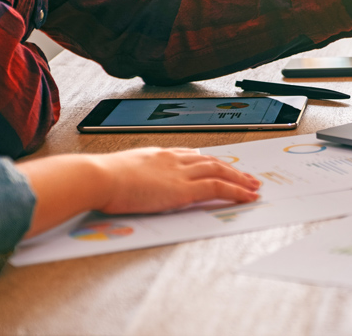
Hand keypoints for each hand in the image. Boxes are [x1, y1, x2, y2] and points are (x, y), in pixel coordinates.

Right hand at [19, 147, 260, 237]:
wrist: (97, 177)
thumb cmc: (99, 178)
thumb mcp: (119, 171)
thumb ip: (131, 174)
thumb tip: (127, 182)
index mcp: (158, 154)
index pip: (190, 155)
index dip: (208, 161)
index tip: (219, 165)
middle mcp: (173, 159)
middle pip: (211, 161)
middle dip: (231, 168)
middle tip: (246, 176)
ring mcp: (180, 173)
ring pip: (220, 171)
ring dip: (240, 179)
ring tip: (254, 187)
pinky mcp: (184, 189)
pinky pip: (218, 188)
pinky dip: (236, 191)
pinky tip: (247, 197)